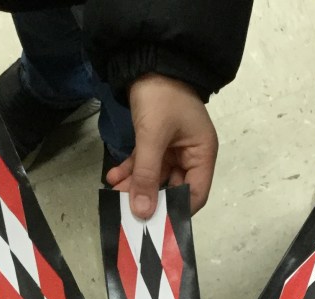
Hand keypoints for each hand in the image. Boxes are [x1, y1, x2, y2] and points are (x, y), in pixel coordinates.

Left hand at [106, 75, 217, 217]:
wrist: (148, 59)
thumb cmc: (161, 97)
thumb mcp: (152, 138)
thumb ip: (147, 177)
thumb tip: (143, 212)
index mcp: (202, 153)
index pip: (196, 194)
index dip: (178, 210)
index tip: (156, 223)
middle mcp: (191, 154)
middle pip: (173, 188)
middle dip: (150, 199)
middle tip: (129, 212)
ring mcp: (173, 148)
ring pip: (155, 177)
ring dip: (136, 186)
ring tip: (115, 195)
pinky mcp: (157, 141)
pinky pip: (145, 163)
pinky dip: (130, 170)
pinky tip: (113, 176)